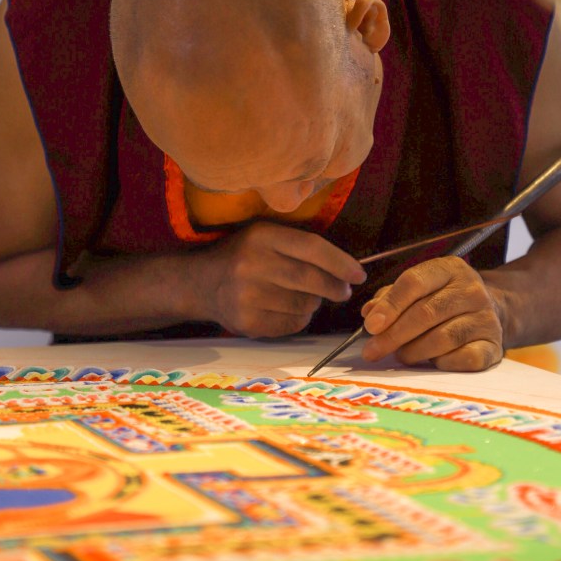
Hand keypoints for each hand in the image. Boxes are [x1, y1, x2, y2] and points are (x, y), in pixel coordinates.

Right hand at [193, 222, 365, 337]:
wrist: (201, 282)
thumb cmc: (244, 255)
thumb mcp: (265, 236)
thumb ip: (299, 246)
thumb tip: (345, 268)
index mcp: (261, 236)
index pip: (311, 248)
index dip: (340, 262)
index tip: (359, 274)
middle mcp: (252, 264)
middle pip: (311, 279)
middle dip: (335, 287)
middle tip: (344, 291)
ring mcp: (247, 296)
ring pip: (304, 305)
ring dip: (314, 303)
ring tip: (307, 297)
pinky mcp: (247, 322)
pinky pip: (291, 324)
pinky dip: (299, 319)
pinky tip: (290, 310)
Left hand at [360, 256, 504, 370]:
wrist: (494, 311)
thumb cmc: (444, 299)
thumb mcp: (420, 288)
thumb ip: (391, 297)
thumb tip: (370, 313)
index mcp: (449, 269)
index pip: (414, 282)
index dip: (389, 306)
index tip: (370, 326)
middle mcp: (471, 290)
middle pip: (426, 313)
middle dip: (393, 335)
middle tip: (372, 351)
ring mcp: (486, 318)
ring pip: (443, 338)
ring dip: (414, 351)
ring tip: (400, 356)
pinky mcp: (495, 345)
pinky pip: (464, 358)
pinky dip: (443, 363)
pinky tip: (432, 361)